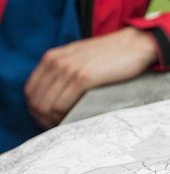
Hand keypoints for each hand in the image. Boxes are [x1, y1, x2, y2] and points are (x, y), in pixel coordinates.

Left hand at [24, 27, 157, 128]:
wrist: (134, 44)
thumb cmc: (111, 54)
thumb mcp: (79, 56)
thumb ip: (63, 69)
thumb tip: (54, 94)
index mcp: (52, 57)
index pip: (30, 90)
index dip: (36, 110)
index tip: (48, 119)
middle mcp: (56, 62)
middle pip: (36, 101)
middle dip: (43, 119)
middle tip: (56, 129)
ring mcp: (69, 69)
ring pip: (46, 106)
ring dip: (52, 121)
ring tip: (65, 128)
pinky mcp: (83, 78)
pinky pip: (61, 105)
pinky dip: (63, 118)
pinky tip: (73, 121)